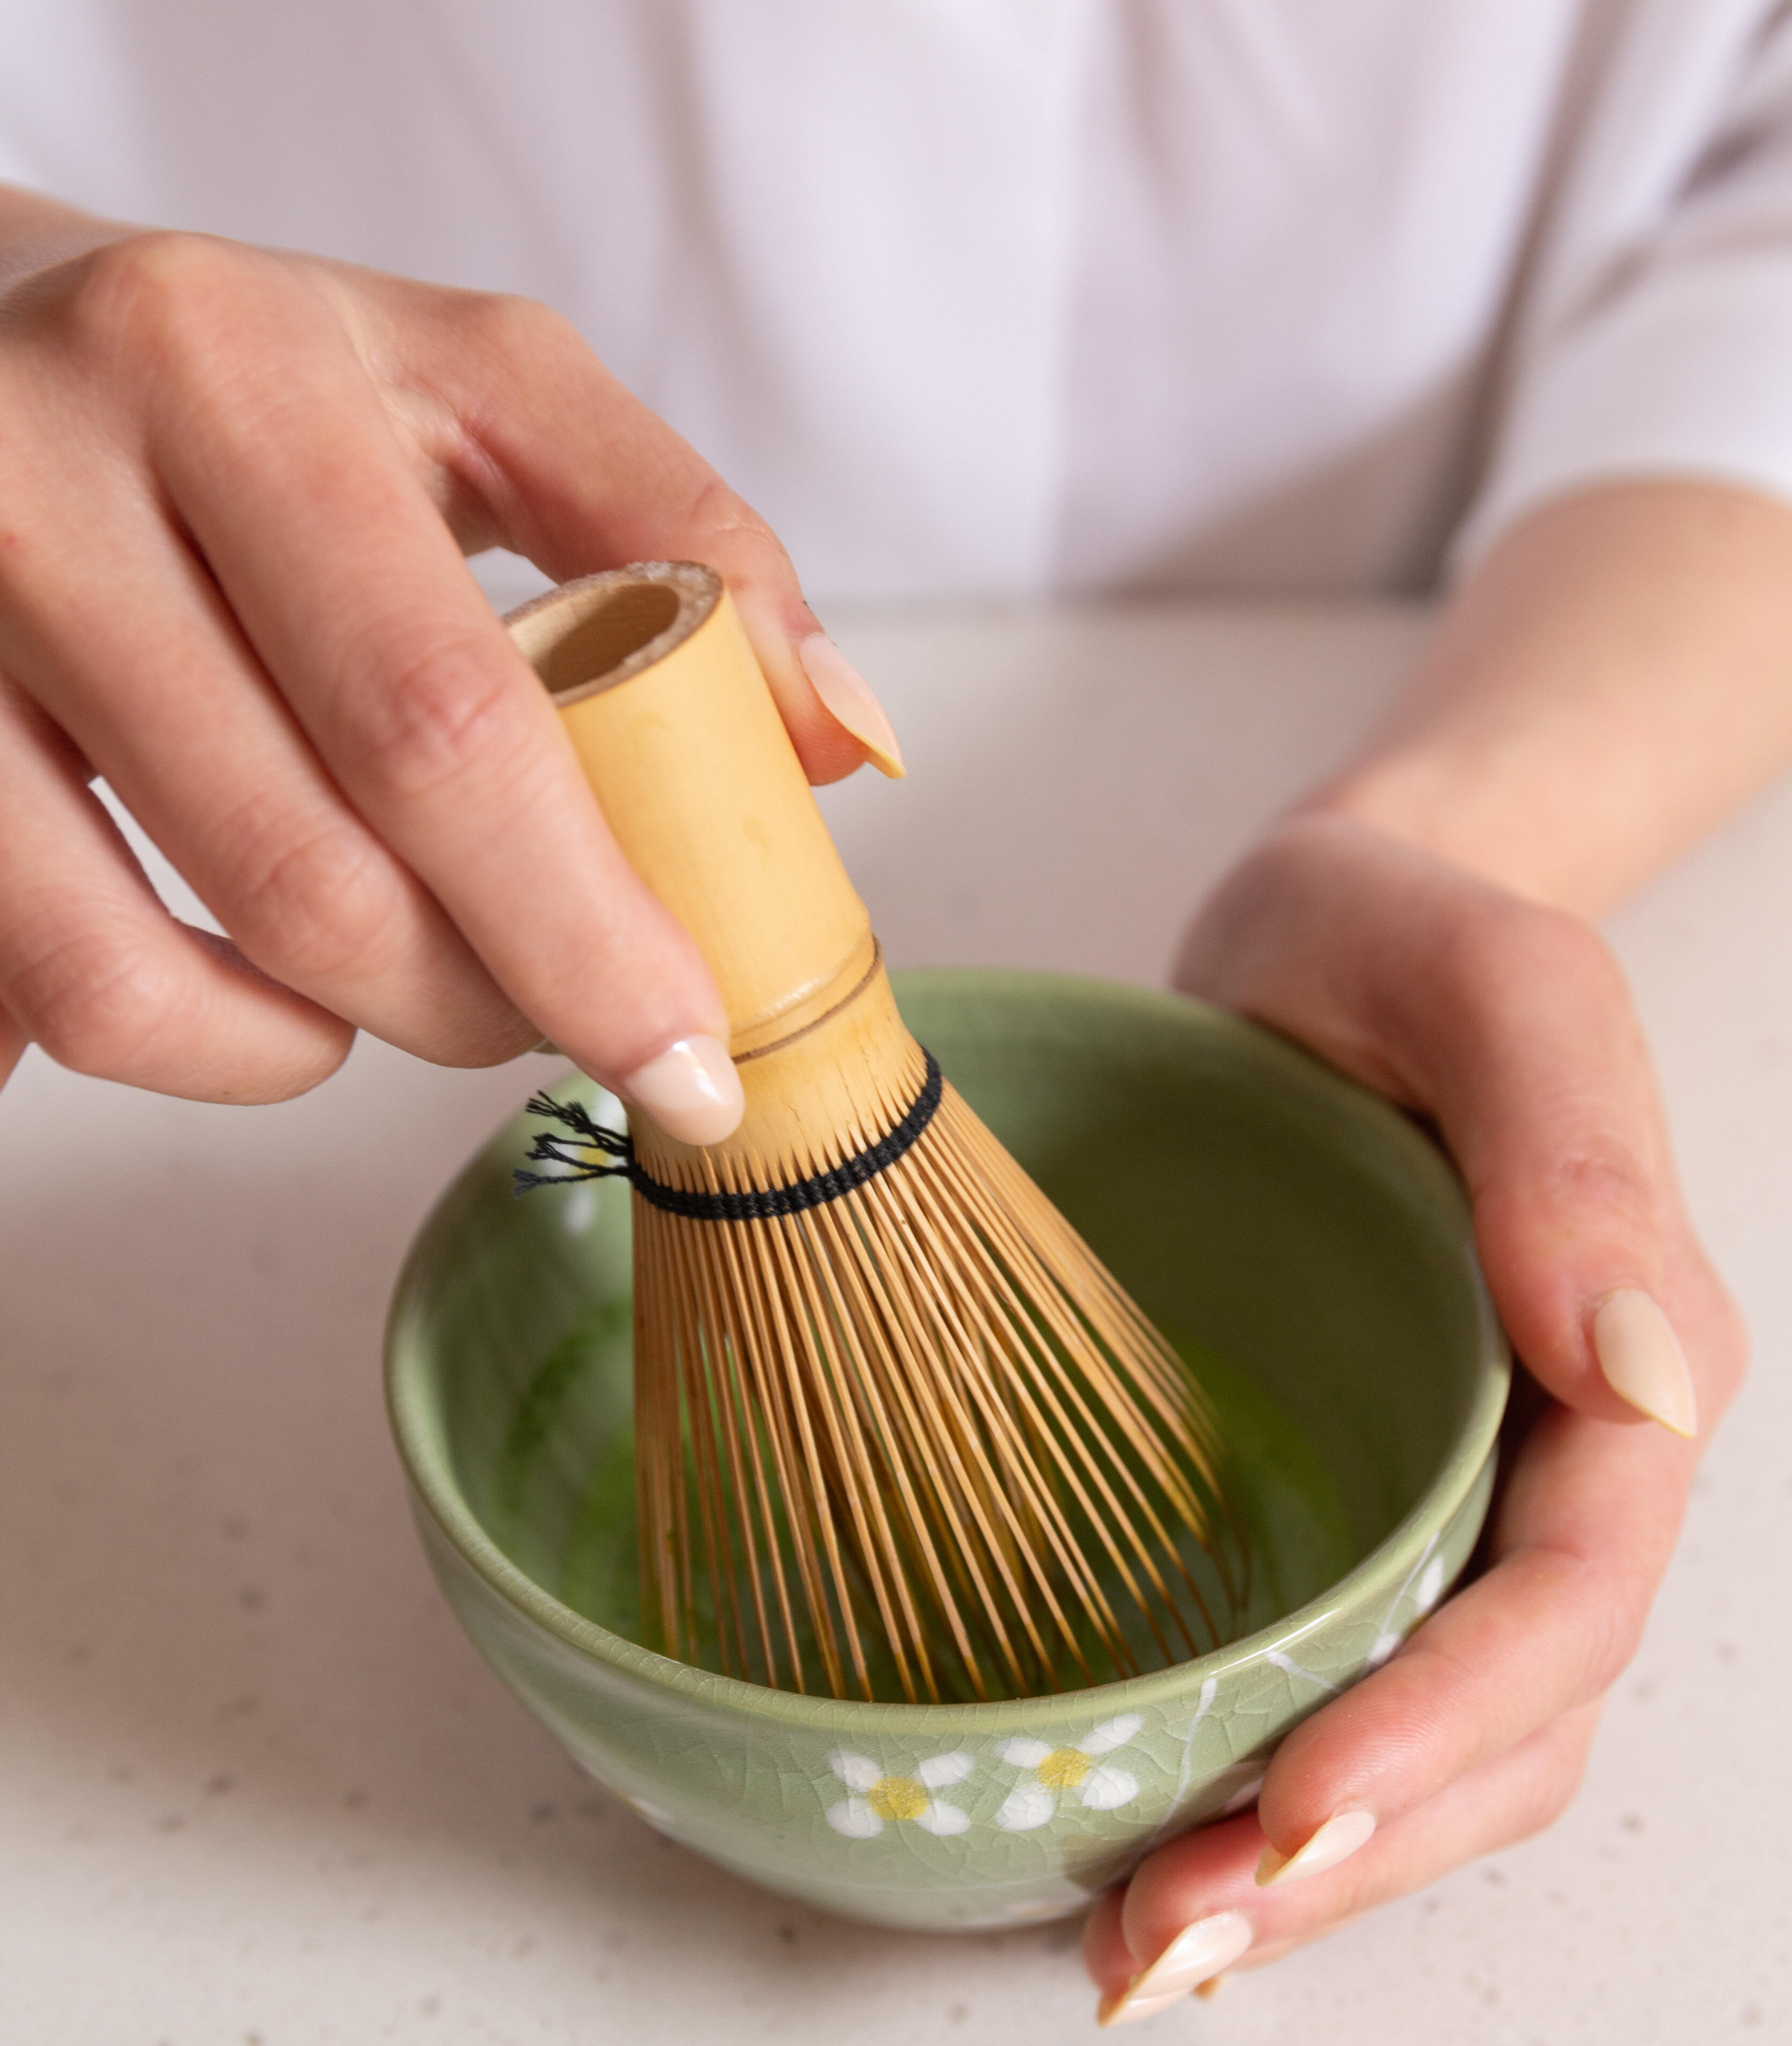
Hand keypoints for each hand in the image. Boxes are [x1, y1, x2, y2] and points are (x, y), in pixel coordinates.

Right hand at [0, 207, 901, 1123]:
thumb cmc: (256, 392)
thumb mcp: (476, 390)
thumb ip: (674, 535)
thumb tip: (837, 740)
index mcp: (231, 375)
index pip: (445, 725)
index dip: (585, 930)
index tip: (689, 1050)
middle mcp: (43, 490)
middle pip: (314, 875)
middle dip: (481, 1003)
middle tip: (559, 1014)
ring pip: (148, 976)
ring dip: (334, 1044)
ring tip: (421, 992)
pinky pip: (44, 999)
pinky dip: (196, 1049)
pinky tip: (270, 1003)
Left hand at [1085, 814, 1746, 2022]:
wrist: (1326, 941)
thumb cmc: (1406, 942)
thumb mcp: (1498, 984)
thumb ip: (1576, 1151)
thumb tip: (1644, 1373)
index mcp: (1622, 1369)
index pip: (1568, 1600)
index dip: (1446, 1725)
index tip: (1297, 1807)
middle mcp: (1561, 1472)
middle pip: (1505, 1732)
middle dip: (1354, 1858)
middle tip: (1172, 1940)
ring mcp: (1460, 1509)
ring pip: (1435, 1759)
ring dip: (1304, 1878)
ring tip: (1141, 1947)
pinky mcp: (1359, 1518)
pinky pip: (1347, 1699)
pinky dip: (1261, 1804)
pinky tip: (1144, 1854)